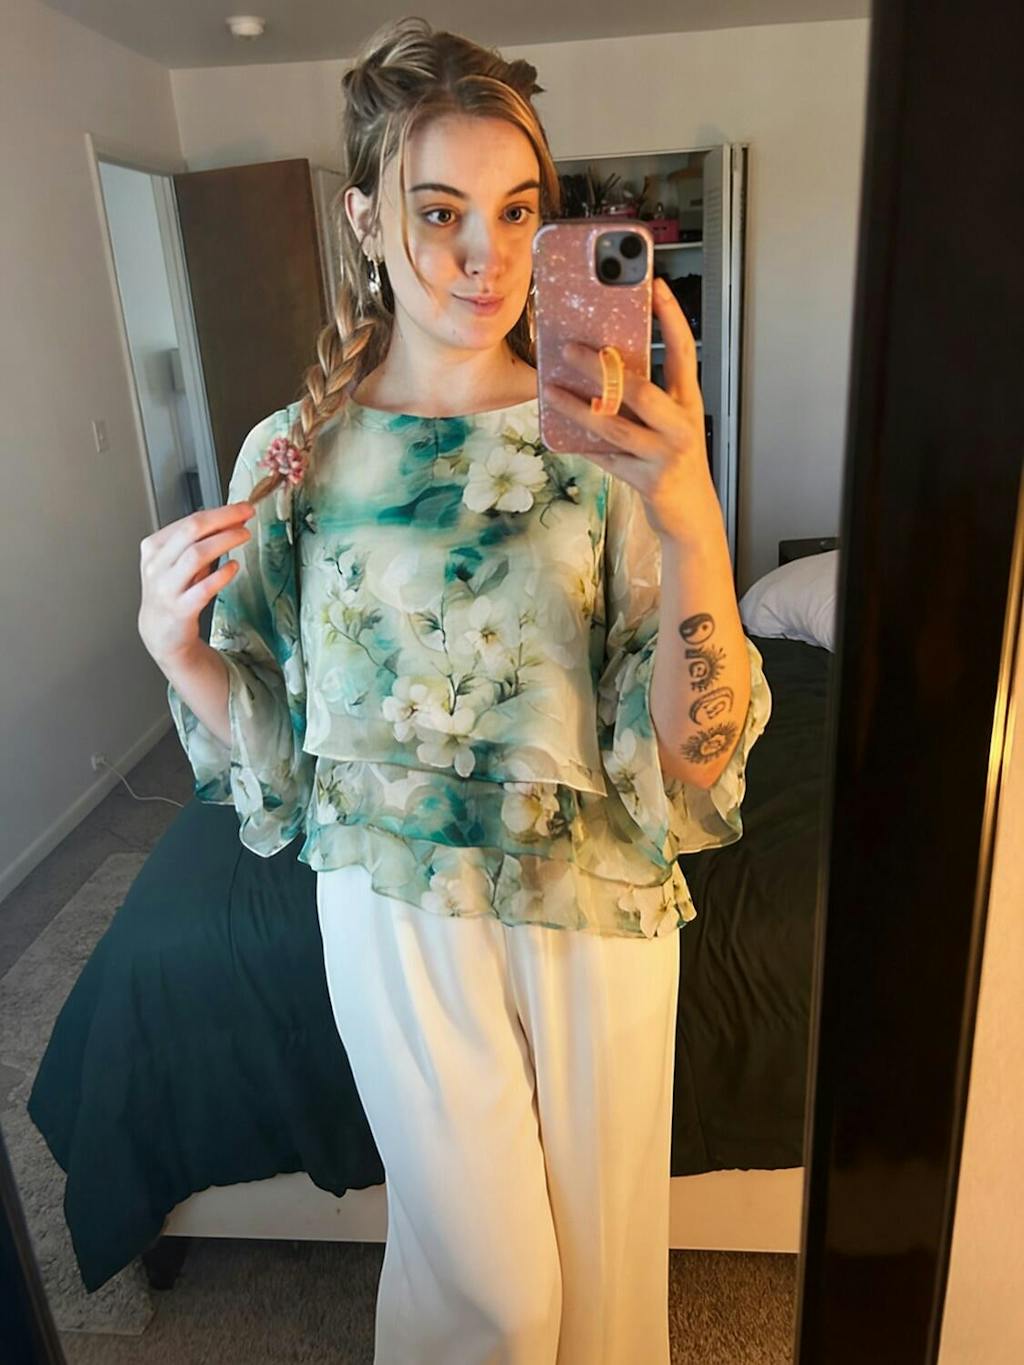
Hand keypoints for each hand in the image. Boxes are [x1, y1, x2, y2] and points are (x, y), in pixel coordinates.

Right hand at [138, 502, 253, 667]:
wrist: (161, 633)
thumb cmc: (172, 593)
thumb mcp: (180, 563)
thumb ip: (202, 542)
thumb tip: (233, 519)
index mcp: (154, 548)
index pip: (188, 521)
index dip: (219, 512)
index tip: (241, 508)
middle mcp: (157, 565)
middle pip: (191, 530)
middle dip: (223, 518)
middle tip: (247, 514)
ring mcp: (167, 588)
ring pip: (196, 555)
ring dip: (224, 541)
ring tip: (244, 535)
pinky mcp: (180, 609)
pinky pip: (203, 588)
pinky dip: (221, 575)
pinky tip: (234, 566)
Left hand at [541, 277, 717, 544]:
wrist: (691, 512)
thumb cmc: (674, 458)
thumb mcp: (667, 421)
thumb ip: (642, 395)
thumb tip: (599, 363)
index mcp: (687, 400)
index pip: (683, 350)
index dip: (671, 317)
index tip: (654, 285)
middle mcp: (681, 424)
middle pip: (639, 388)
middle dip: (602, 367)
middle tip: (570, 348)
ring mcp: (665, 454)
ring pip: (614, 426)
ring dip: (578, 407)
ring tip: (551, 389)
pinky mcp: (648, 480)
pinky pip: (606, 457)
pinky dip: (581, 445)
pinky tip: (559, 433)